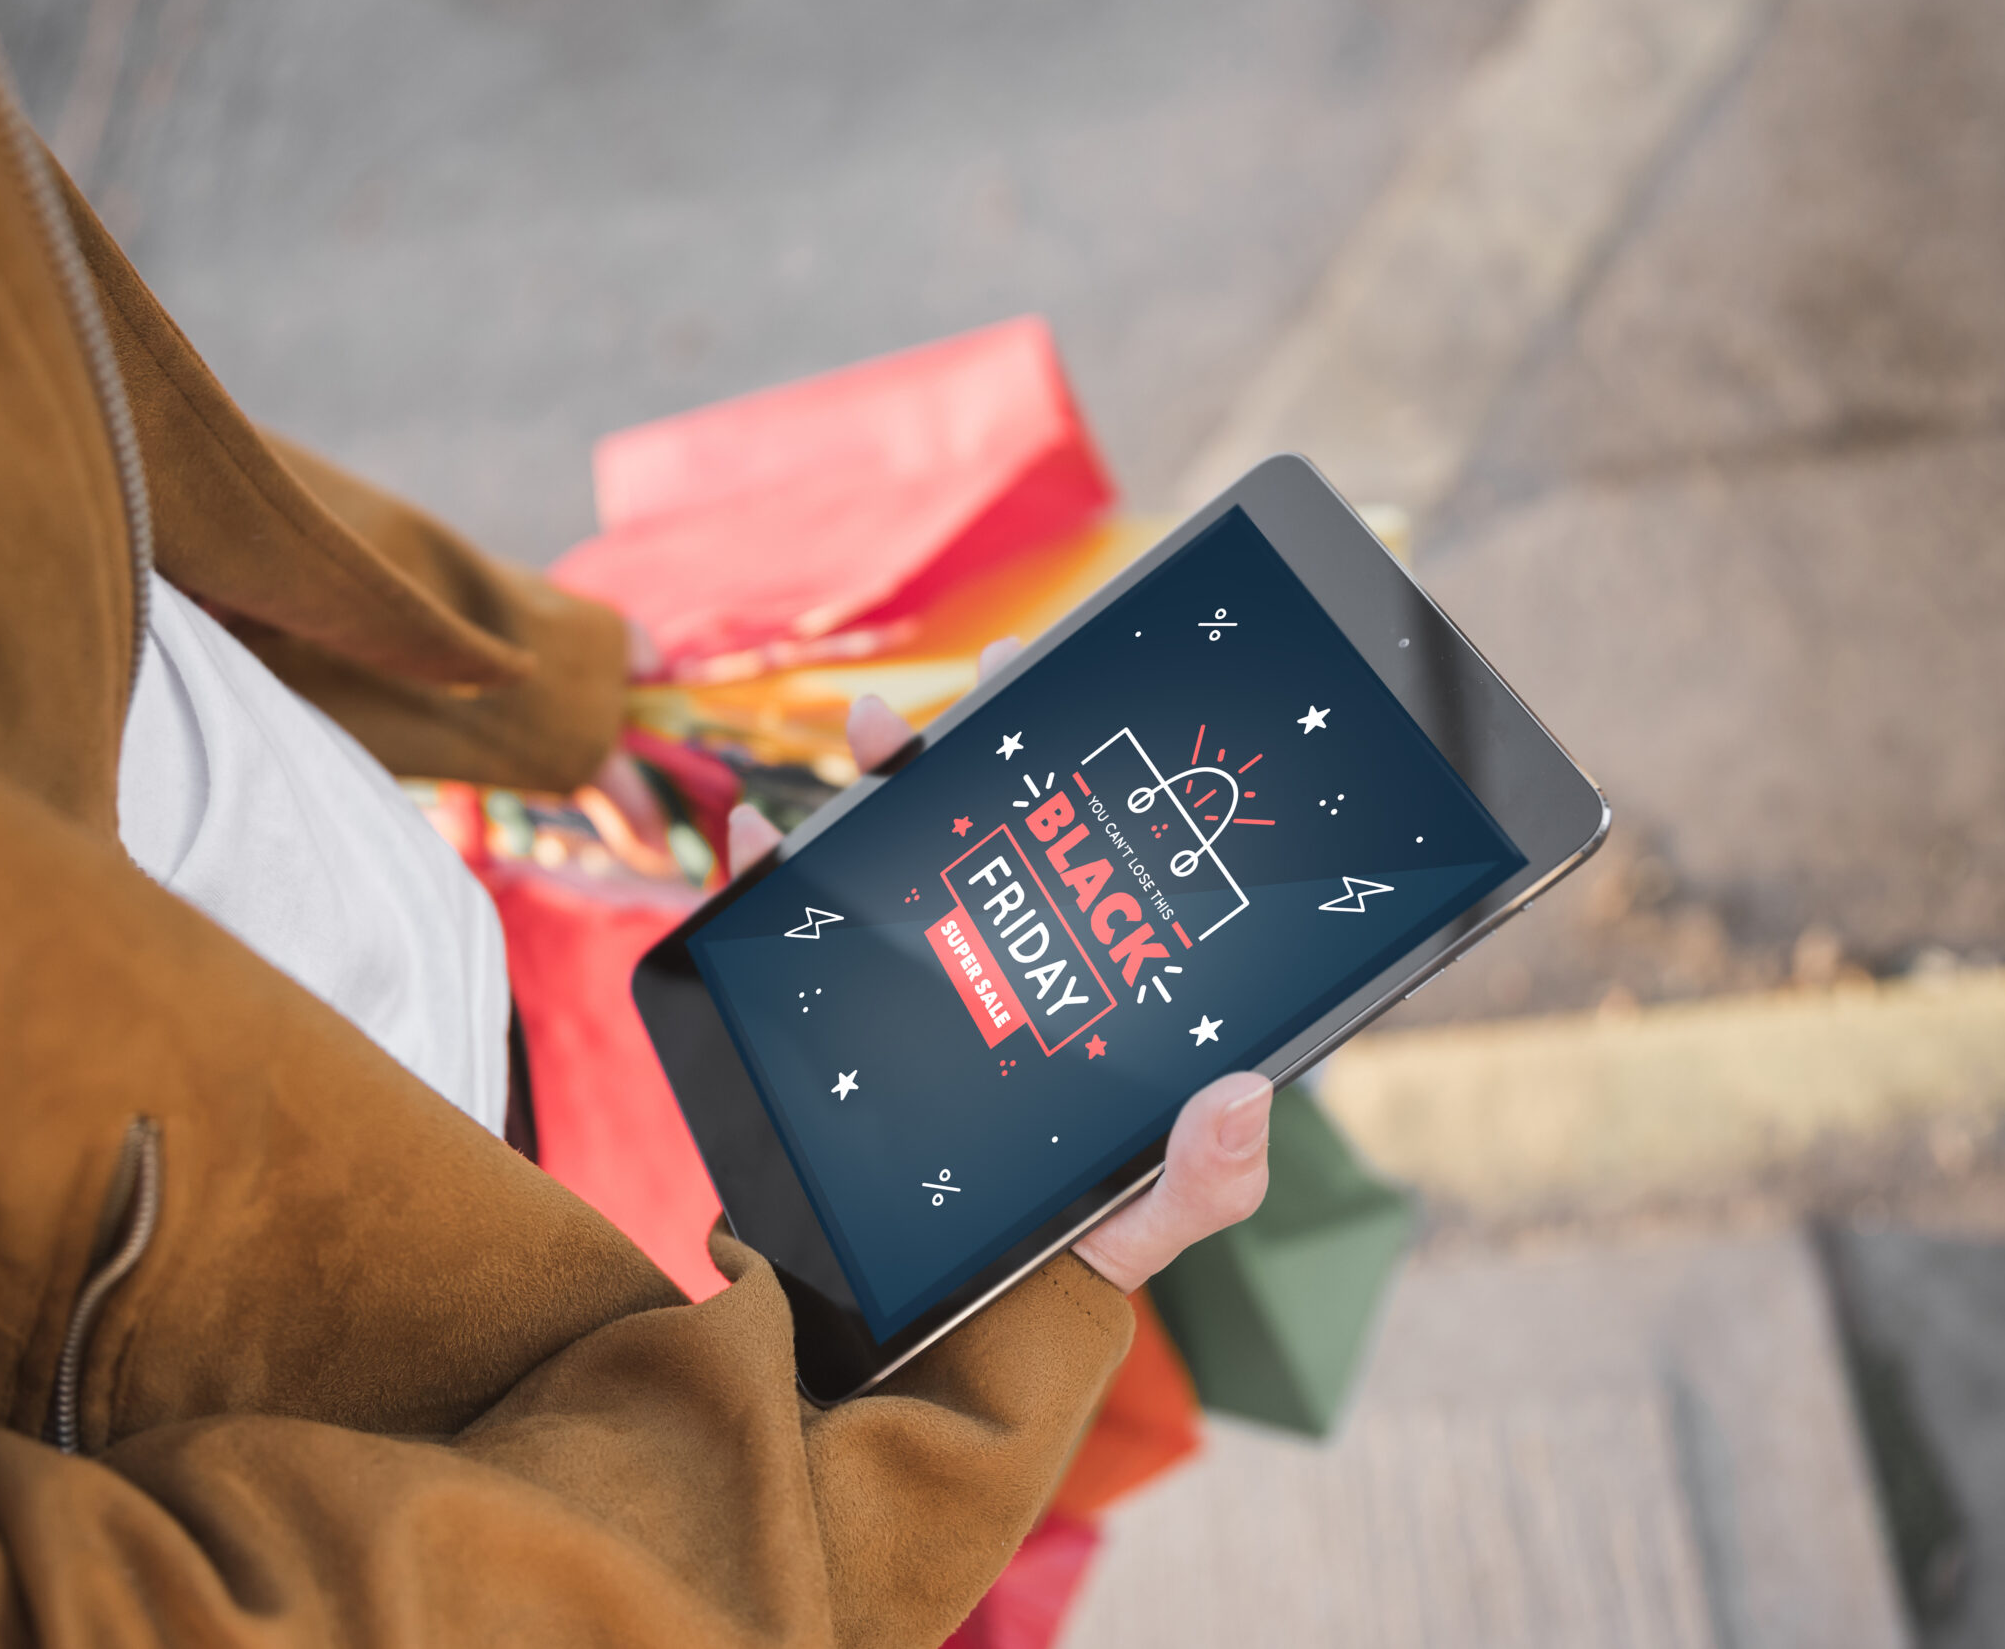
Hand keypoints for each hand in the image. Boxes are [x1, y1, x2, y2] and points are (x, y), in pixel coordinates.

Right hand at [723, 637, 1272, 1296]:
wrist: (947, 1323)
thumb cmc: (1070, 1253)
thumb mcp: (1155, 1220)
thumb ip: (1209, 1180)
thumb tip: (1245, 1096)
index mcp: (1090, 982)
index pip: (1088, 849)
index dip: (1073, 759)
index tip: (1066, 686)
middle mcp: (1008, 954)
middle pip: (989, 821)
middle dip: (974, 737)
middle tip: (984, 681)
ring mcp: (920, 977)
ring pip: (894, 852)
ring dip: (878, 777)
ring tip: (870, 734)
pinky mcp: (840, 1015)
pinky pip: (794, 929)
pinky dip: (768, 874)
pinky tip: (759, 840)